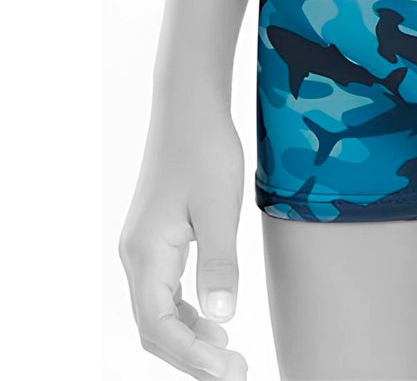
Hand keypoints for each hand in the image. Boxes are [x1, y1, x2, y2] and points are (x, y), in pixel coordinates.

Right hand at [119, 111, 246, 378]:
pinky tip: (213, 321)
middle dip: (191, 356)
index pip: (158, 325)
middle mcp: (136, 256)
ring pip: (156, 312)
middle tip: (236, 372)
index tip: (228, 371)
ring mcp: (143, 247)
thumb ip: (219, 263)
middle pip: (153, 328)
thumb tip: (222, 318)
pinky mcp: (156, 237)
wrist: (189, 107)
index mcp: (146, 253)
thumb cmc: (206, 150)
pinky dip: (185, 315)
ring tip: (228, 355)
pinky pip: (163, 292)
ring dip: (188, 338)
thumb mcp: (220, 207)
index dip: (192, 356)